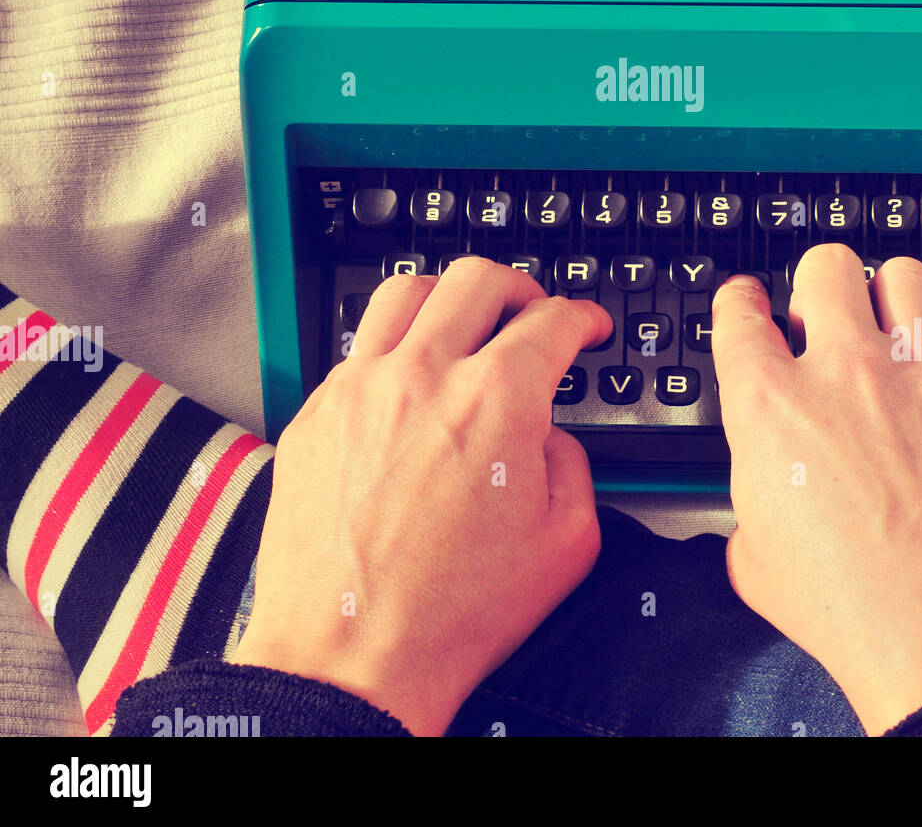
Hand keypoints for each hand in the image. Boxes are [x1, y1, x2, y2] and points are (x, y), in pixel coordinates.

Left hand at [232, 259, 610, 734]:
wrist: (348, 664)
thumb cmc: (449, 616)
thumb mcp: (565, 543)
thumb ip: (572, 463)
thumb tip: (549, 433)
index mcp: (496, 401)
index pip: (551, 320)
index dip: (581, 316)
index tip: (584, 327)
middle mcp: (424, 377)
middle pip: (478, 279)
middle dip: (520, 288)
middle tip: (531, 312)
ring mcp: (359, 390)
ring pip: (405, 292)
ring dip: (447, 300)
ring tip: (462, 325)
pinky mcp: (314, 417)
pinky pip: (355, 350)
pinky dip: (391, 351)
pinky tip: (405, 385)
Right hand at [712, 246, 921, 734]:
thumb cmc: (854, 606)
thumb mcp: (756, 556)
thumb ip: (753, 499)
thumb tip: (765, 499)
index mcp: (771, 405)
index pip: (740, 311)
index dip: (740, 302)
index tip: (749, 305)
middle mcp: (844, 373)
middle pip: (825, 266)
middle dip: (817, 285)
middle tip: (824, 317)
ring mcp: (918, 377)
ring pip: (904, 276)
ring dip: (888, 295)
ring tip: (888, 325)